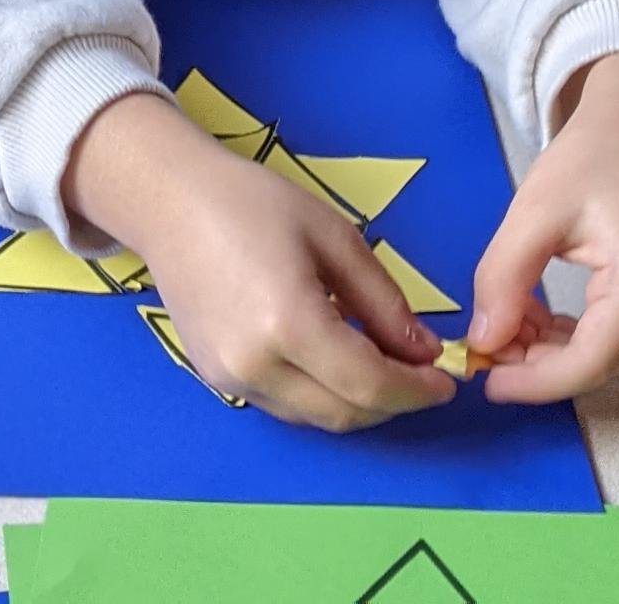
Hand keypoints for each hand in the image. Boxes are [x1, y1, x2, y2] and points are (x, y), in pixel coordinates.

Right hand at [63, 92, 455, 431]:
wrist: (170, 201)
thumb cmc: (252, 203)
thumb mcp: (332, 237)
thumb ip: (382, 302)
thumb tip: (423, 351)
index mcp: (288, 323)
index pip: (370, 385)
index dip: (417, 390)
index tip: (448, 379)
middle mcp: (256, 365)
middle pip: (346, 413)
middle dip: (394, 402)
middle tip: (421, 374)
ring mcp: (230, 378)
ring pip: (316, 417)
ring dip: (358, 402)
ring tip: (381, 364)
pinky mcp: (216, 378)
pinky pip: (285, 404)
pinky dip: (321, 394)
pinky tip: (333, 358)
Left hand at [470, 52, 618, 402]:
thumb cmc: (592, 155)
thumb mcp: (534, 211)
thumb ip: (504, 277)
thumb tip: (483, 339)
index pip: (591, 361)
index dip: (536, 382)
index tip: (487, 381)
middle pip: (598, 364)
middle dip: (536, 367)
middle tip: (483, 350)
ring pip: (602, 354)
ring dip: (547, 350)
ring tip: (499, 324)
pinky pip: (608, 333)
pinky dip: (564, 333)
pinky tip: (527, 312)